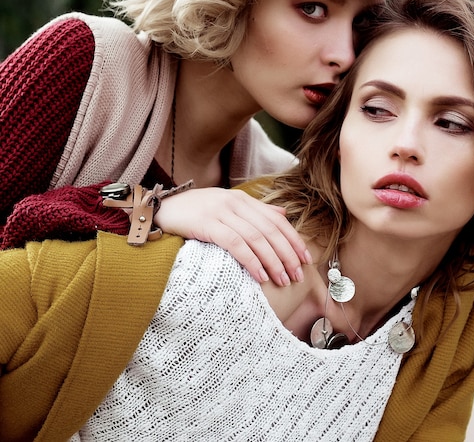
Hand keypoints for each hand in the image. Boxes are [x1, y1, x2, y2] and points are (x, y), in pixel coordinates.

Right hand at [155, 187, 311, 285]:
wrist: (160, 208)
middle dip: (287, 254)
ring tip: (282, 280)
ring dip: (273, 261)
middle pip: (270, 230)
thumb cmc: (195, 212)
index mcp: (243, 199)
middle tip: (297, 275)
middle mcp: (235, 203)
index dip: (294, 239)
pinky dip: (251, 261)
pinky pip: (236, 244)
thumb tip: (283, 212)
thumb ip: (255, 210)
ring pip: (256, 238)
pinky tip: (260, 276)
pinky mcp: (207, 224)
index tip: (306, 259)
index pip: (277, 219)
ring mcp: (221, 212)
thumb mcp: (227, 207)